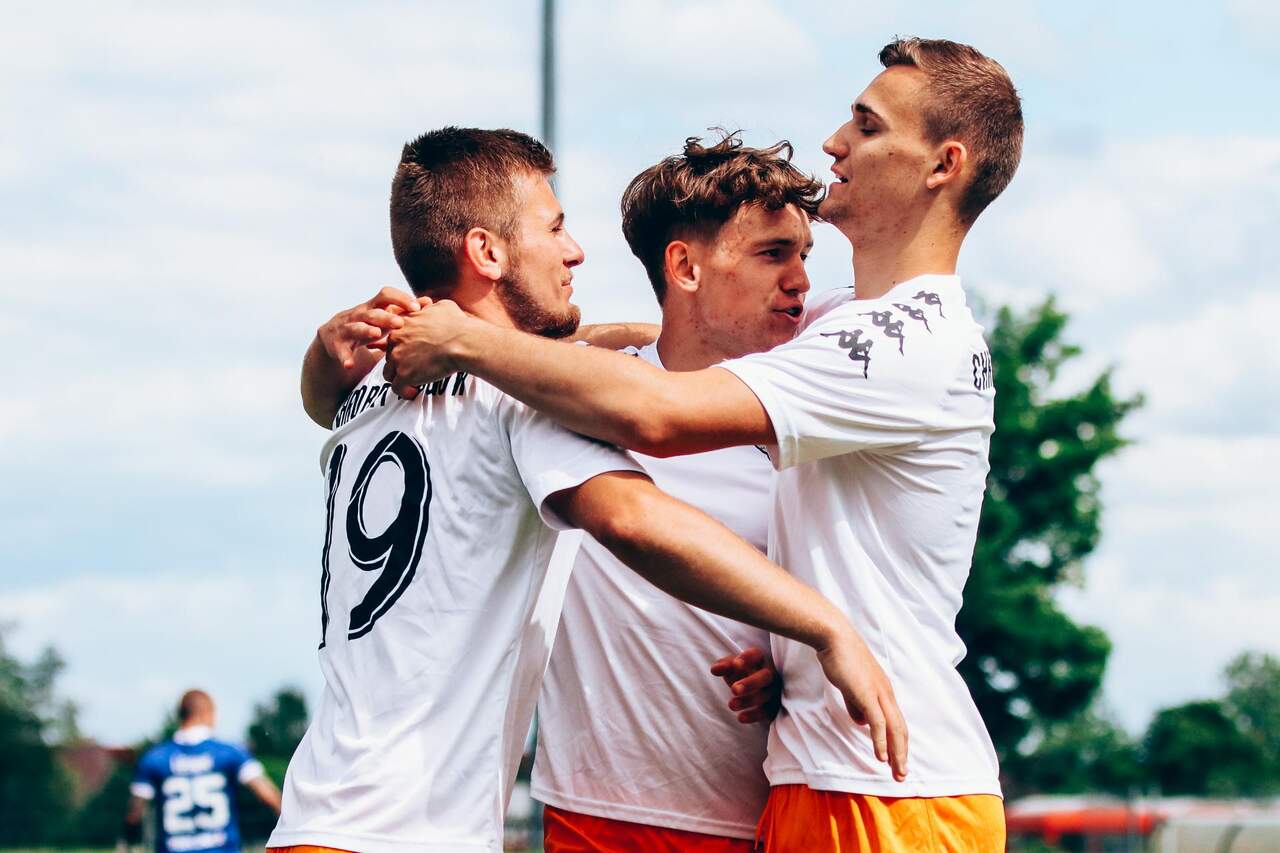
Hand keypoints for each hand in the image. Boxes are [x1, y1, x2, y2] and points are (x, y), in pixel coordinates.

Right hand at [318, 286, 419, 370]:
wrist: (332, 335)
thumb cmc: (367, 325)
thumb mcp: (384, 316)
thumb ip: (403, 310)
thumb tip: (428, 302)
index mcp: (372, 307)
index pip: (385, 295)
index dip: (400, 299)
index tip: (416, 307)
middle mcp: (359, 315)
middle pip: (372, 313)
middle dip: (386, 317)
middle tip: (400, 323)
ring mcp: (346, 329)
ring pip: (355, 327)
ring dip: (366, 331)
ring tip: (376, 334)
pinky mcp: (336, 344)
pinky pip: (340, 351)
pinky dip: (345, 357)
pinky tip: (349, 364)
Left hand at [384, 299, 471, 394]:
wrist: (462, 342)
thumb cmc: (457, 324)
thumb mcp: (442, 306)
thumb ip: (430, 308)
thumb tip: (432, 307)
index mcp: (402, 323)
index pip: (393, 337)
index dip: (402, 346)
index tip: (412, 354)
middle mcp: (395, 339)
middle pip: (389, 354)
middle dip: (401, 362)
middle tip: (415, 368)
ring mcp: (398, 357)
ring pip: (389, 372)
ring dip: (399, 378)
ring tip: (412, 383)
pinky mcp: (404, 374)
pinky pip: (396, 388)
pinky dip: (404, 391)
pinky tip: (414, 392)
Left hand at [710, 646, 781, 723]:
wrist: (753, 687)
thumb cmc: (741, 671)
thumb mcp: (732, 665)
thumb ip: (724, 665)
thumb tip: (715, 669)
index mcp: (759, 659)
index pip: (756, 655)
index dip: (747, 659)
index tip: (735, 664)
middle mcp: (770, 673)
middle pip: (765, 677)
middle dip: (750, 683)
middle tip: (734, 689)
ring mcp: (774, 690)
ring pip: (765, 696)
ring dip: (748, 701)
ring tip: (731, 705)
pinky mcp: (774, 707)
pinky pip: (767, 712)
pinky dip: (754, 716)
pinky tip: (740, 718)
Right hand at [816, 627, 908, 781]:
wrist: (835, 638)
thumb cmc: (840, 658)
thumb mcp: (850, 686)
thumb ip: (856, 704)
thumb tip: (861, 723)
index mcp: (883, 691)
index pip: (896, 722)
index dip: (897, 743)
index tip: (896, 761)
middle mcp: (886, 694)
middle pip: (900, 729)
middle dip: (902, 754)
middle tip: (902, 775)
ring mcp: (879, 694)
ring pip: (894, 729)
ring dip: (896, 753)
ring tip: (897, 772)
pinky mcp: (868, 694)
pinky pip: (878, 723)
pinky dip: (881, 741)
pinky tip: (881, 757)